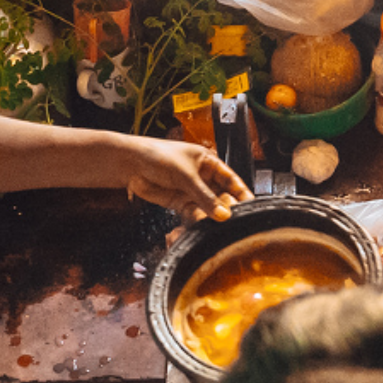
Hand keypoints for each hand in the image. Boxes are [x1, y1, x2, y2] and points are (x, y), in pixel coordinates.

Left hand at [122, 139, 250, 221]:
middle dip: (228, 208)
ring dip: (213, 216)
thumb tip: (223, 214)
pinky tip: (205, 226)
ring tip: (221, 226)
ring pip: (209, 207)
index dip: (241, 192)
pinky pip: (194, 214)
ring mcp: (191, 191)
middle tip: (235, 221)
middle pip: (222, 196)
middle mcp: (203, 177)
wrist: (131, 164)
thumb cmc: (157, 156)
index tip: (251, 206)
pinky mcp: (180, 203)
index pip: (231, 179)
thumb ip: (205, 197)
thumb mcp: (186, 175)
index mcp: (208, 162)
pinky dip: (199, 220)